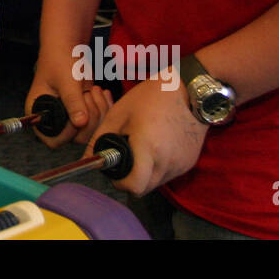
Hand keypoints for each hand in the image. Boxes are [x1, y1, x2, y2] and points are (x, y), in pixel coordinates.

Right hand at [25, 58, 111, 147]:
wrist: (68, 47)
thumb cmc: (60, 60)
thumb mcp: (67, 81)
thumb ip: (73, 102)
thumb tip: (80, 123)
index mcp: (39, 114)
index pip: (53, 140)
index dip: (68, 133)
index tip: (78, 113)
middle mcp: (53, 120)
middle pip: (75, 137)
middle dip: (89, 118)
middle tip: (89, 94)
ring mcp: (69, 117)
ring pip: (89, 130)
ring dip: (99, 112)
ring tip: (95, 90)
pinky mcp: (82, 112)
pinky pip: (97, 121)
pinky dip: (104, 109)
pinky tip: (103, 93)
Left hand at [87, 72, 207, 195]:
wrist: (191, 90)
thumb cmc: (152, 97)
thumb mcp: (119, 114)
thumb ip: (100, 138)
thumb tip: (87, 158)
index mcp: (148, 148)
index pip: (133, 186)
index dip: (120, 182)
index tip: (114, 169)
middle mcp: (167, 162)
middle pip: (143, 188)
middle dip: (130, 177)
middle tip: (125, 157)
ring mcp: (180, 164)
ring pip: (155, 182)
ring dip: (144, 172)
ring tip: (142, 147)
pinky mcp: (189, 163)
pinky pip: (168, 173)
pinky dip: (158, 166)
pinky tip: (157, 145)